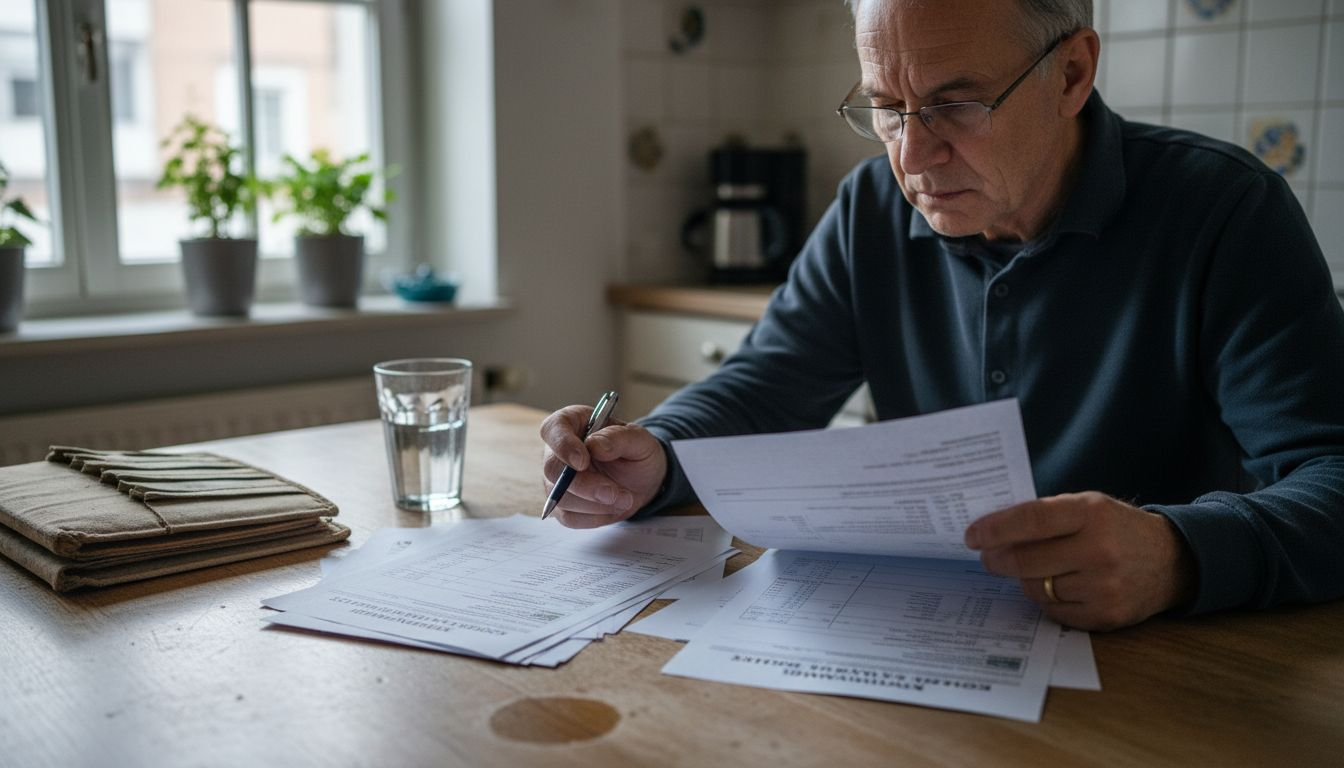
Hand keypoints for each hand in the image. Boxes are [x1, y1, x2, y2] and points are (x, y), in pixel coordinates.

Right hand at [538, 405, 667, 528]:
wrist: (642, 479)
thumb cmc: (636, 452)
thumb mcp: (640, 440)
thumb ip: (619, 438)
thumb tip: (595, 446)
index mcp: (572, 423)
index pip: (553, 429)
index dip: (563, 445)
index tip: (583, 461)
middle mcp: (557, 451)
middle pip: (553, 469)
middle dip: (585, 485)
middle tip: (613, 493)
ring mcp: (556, 481)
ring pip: (561, 498)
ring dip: (596, 504)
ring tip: (624, 498)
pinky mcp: (562, 505)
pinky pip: (569, 517)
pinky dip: (595, 517)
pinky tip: (612, 507)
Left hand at [964, 492, 1196, 630]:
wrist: (1172, 561)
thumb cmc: (1117, 529)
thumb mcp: (1087, 507)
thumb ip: (1045, 515)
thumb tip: (991, 532)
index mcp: (1091, 513)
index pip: (1031, 520)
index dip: (996, 529)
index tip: (971, 536)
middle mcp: (1099, 550)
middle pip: (1026, 561)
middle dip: (998, 559)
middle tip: (988, 557)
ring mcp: (1104, 587)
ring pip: (1036, 589)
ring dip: (1026, 580)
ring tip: (1034, 569)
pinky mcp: (1106, 616)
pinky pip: (1054, 612)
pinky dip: (1047, 600)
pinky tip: (1058, 587)